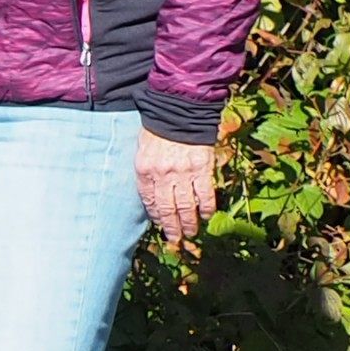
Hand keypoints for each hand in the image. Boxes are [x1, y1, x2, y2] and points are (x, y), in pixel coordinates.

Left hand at [136, 129, 217, 244]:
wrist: (179, 111)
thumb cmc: (157, 130)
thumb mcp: (142, 150)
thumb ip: (147, 172)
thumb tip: (153, 194)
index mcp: (144, 170)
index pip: (148, 200)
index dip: (155, 215)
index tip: (160, 225)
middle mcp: (162, 175)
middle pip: (166, 208)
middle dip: (171, 226)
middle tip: (175, 239)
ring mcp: (183, 173)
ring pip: (186, 205)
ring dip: (189, 222)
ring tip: (190, 233)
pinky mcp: (202, 168)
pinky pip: (205, 194)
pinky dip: (206, 207)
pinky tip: (207, 216)